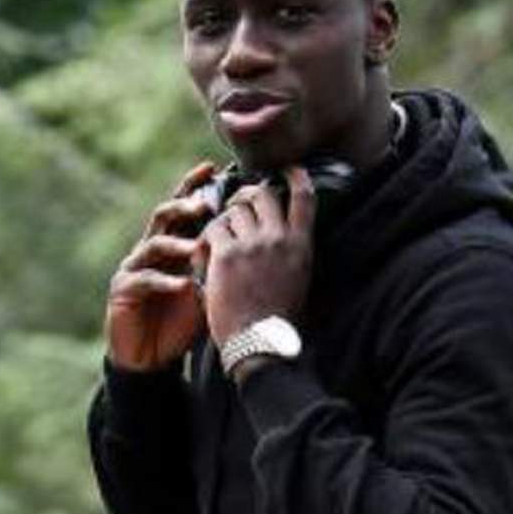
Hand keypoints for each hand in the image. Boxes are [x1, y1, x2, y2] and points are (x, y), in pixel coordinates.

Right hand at [105, 162, 216, 371]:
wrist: (151, 356)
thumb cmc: (182, 319)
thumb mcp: (208, 288)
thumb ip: (221, 262)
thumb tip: (256, 238)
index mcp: (173, 243)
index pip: (183, 207)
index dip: (193, 186)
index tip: (213, 167)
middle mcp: (151, 248)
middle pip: (164, 215)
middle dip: (184, 206)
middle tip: (205, 204)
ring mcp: (134, 267)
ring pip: (153, 243)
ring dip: (177, 244)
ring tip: (196, 247)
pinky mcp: (123, 290)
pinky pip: (144, 280)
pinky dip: (165, 282)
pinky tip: (182, 285)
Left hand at [202, 166, 315, 347]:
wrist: (260, 344)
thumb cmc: (280, 320)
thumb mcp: (300, 278)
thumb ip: (293, 250)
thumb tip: (286, 231)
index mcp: (302, 245)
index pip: (304, 196)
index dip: (296, 176)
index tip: (288, 170)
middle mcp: (278, 239)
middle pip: (263, 194)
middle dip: (248, 194)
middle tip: (239, 202)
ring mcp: (251, 245)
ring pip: (235, 210)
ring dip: (226, 216)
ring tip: (221, 232)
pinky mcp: (225, 255)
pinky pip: (213, 228)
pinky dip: (209, 235)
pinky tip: (208, 250)